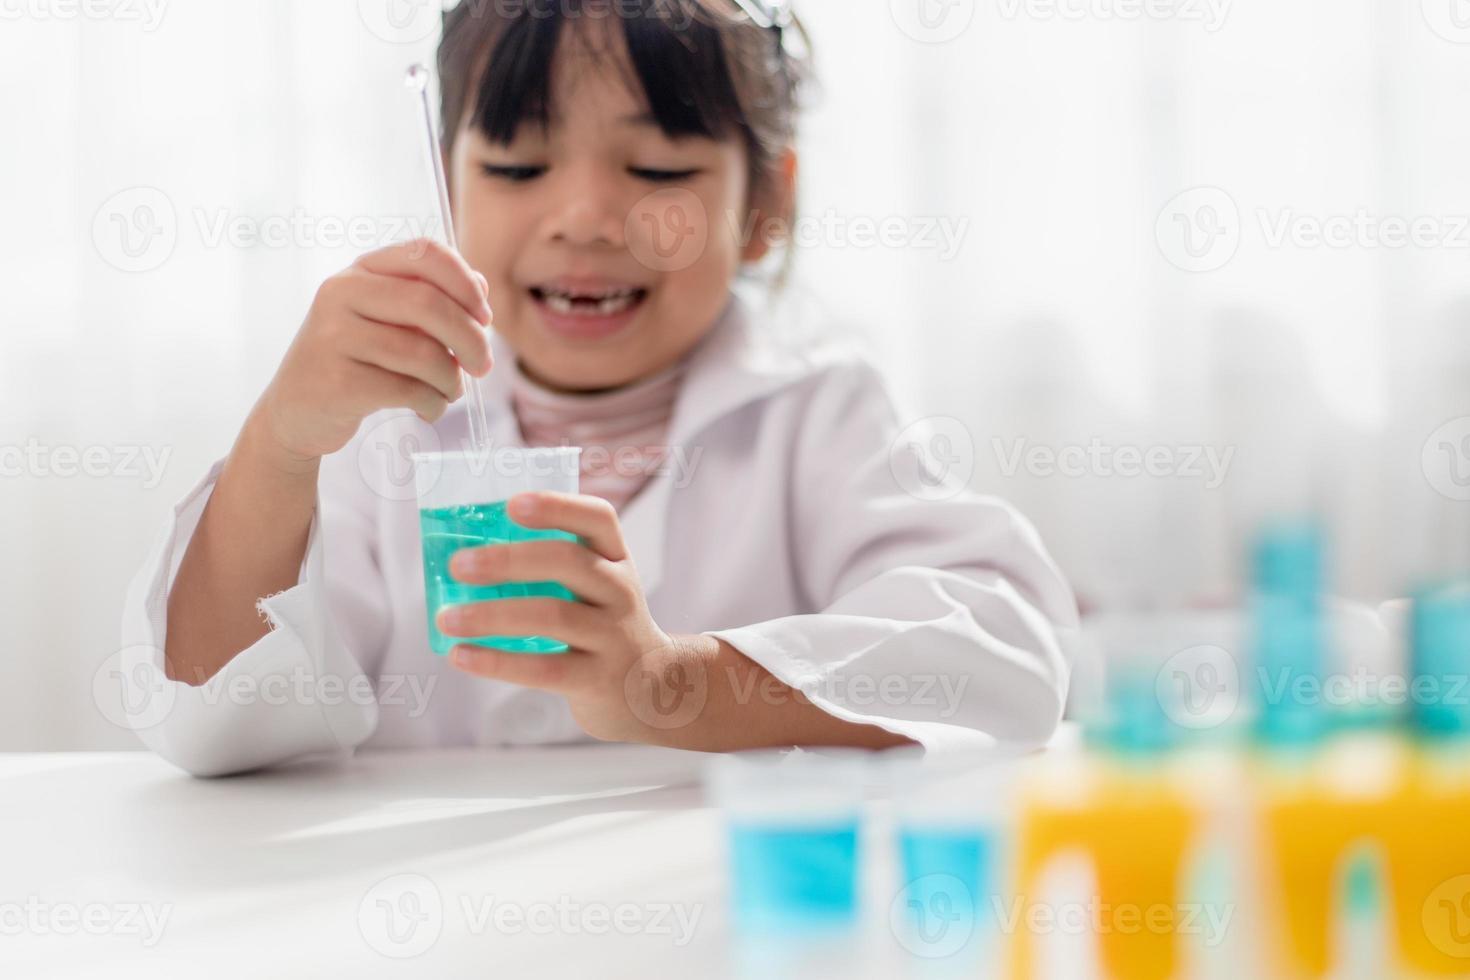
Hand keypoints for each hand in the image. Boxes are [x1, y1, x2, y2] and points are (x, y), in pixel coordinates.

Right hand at [253, 238, 494, 465]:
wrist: (296, 412)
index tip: (484, 317)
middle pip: (429, 304)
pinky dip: (433, 404)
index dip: (465, 283)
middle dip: (471, 339)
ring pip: (422, 353)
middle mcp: (341, 293)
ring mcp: (334, 336)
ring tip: (450, 392)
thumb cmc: (355, 361)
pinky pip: (408, 390)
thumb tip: (481, 286)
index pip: (425, 253)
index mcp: (360, 270)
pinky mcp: (337, 381)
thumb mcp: (385, 320)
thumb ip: (429, 298)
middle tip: (483, 366)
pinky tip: (428, 409)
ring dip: (451, 380)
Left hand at [440, 491, 690, 742]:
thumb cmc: (602, 626)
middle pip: (568, 562)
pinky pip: (545, 669)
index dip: (556, 506)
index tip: (512, 504)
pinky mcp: (598, 679)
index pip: (597, 518)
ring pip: (553, 616)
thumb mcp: (596, 588)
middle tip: (458, 565)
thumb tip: (464, 554)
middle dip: (508, 560)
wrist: (653, 689)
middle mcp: (620, 591)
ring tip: (447, 618)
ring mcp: (613, 636)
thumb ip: (550, 569)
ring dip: (492, 614)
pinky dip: (497, 662)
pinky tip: (461, 655)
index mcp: (615, 558)